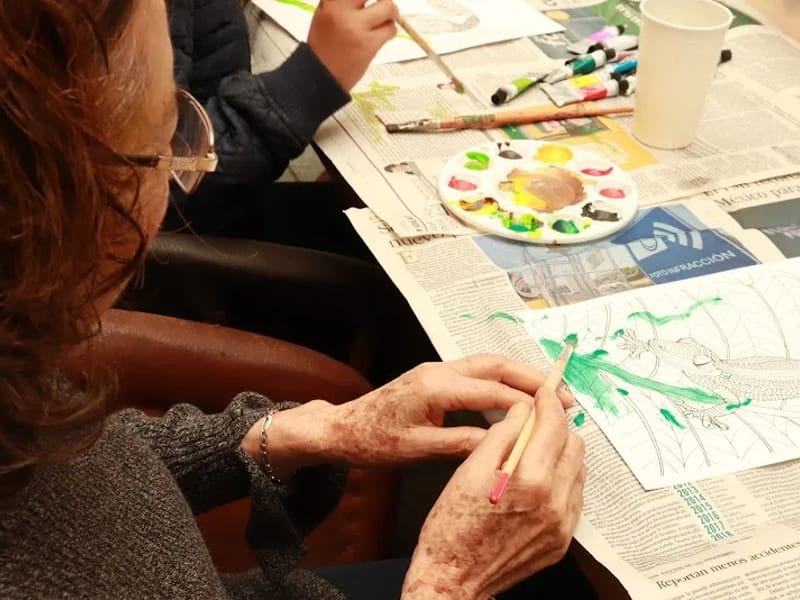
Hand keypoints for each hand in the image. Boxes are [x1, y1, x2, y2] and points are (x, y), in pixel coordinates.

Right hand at [307, 0, 398, 90]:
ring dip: (390, 14)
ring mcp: (356, 28)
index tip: (367, 1)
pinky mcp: (368, 45)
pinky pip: (390, 29)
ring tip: (382, 21)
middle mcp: (342, 10)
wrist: (321, 75)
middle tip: (381, 5)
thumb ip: (344, 1)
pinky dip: (389, 31)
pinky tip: (379, 36)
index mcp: (331, 0)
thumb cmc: (325, 44)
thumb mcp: (326, 13)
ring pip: (388, 8)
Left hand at [318, 355, 574, 465]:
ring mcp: (437, 369)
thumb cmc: (374, 442)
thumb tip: (501, 446)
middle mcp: (439, 370)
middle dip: (533, 378)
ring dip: (521, 376)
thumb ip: (460, 444)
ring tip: (551, 395)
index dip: (526, 405)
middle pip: (497, 365)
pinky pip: (478, 372)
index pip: (492, 392)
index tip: (557, 416)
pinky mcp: (436, 376)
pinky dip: (503, 381)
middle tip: (566, 396)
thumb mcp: (417, 450)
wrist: (342, 428)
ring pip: (489, 364)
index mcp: (435, 387)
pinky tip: (517, 399)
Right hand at [401, 389, 585, 599]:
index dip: (548, 403)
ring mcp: (561, 525)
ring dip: (561, 452)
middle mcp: (554, 503)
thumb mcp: (469, 471)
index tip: (542, 394)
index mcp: (530, 481)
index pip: (553, 426)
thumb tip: (521, 411)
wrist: (453, 579)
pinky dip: (561, 479)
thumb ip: (501, 435)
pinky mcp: (561, 541)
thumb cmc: (452, 528)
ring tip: (535, 449)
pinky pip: (573, 498)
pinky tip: (538, 478)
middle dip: (557, 425)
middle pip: (573, 445)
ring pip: (578, 470)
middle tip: (536, 419)